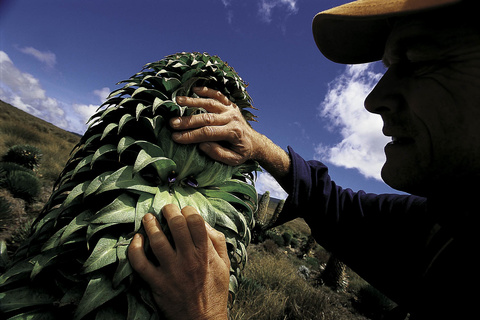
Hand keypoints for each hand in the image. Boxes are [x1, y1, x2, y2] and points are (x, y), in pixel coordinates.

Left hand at [128, 204, 229, 319]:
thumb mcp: (224, 264)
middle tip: (166, 209)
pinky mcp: (157, 283)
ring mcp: (171, 271)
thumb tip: (203, 223)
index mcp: (205, 253)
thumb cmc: (214, 291)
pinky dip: (135, 248)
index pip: (195, 221)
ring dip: (150, 225)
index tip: (184, 210)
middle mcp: (188, 259)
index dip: (188, 210)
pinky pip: (140, 263)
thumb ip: (217, 241)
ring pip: (157, 240)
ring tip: (148, 218)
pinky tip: (136, 239)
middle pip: (176, 225)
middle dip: (169, 211)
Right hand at [171, 86, 260, 165]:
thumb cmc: (241, 152)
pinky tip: (195, 89)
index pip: (208, 133)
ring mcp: (231, 109)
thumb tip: (202, 145)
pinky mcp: (230, 104)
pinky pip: (218, 95)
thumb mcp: (233, 160)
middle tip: (172, 123)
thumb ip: (218, 153)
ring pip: (210, 103)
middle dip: (188, 120)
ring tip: (178, 100)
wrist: (254, 142)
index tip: (176, 137)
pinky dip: (207, 90)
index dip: (191, 135)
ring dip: (193, 101)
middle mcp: (232, 118)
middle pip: (206, 118)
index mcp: (233, 132)